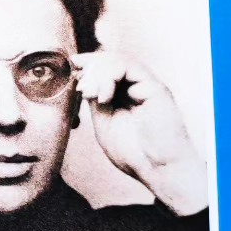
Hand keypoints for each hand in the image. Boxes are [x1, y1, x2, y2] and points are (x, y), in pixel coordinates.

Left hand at [73, 50, 207, 214]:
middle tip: (82, 85)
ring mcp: (147, 87)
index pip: (107, 69)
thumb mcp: (104, 123)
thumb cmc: (135, 153)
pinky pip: (131, 68)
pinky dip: (111, 76)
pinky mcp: (155, 88)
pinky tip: (104, 97)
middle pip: (112, 61)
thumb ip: (96, 101)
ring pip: (120, 61)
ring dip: (99, 73)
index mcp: (126, 96)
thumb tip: (85, 80)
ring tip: (92, 95)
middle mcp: (138, 88)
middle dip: (91, 67)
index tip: (73, 64)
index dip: (90, 63)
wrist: (157, 168)